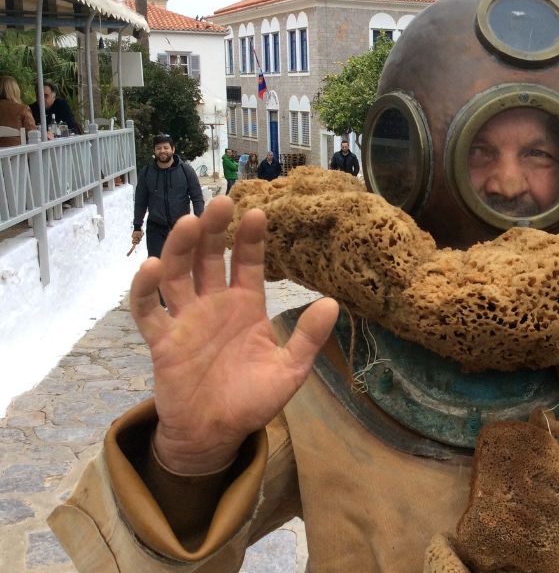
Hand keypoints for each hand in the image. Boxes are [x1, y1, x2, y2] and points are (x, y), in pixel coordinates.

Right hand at [130, 196, 338, 473]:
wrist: (216, 435)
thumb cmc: (252, 399)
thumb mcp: (290, 370)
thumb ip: (308, 338)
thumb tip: (333, 303)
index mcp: (245, 305)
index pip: (248, 262)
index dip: (251, 239)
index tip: (258, 213)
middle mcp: (214, 304)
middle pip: (209, 258)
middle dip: (214, 230)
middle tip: (221, 202)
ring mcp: (186, 319)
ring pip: (178, 274)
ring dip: (181, 247)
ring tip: (190, 222)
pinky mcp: (163, 340)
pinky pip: (148, 310)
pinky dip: (146, 289)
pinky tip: (152, 267)